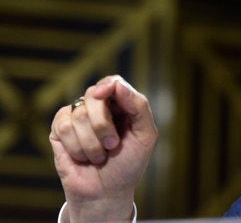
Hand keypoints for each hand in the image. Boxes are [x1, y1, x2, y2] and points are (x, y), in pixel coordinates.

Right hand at [50, 75, 157, 221]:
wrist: (106, 192)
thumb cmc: (129, 163)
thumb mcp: (146, 135)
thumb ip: (139, 106)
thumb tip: (118, 85)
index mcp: (121, 105)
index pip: (113, 83)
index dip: (109, 86)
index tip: (104, 94)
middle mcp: (99, 107)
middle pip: (94, 95)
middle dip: (103, 125)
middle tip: (112, 145)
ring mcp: (78, 116)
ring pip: (79, 114)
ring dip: (92, 142)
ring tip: (99, 156)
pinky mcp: (59, 129)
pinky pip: (64, 126)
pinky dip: (76, 146)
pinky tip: (82, 157)